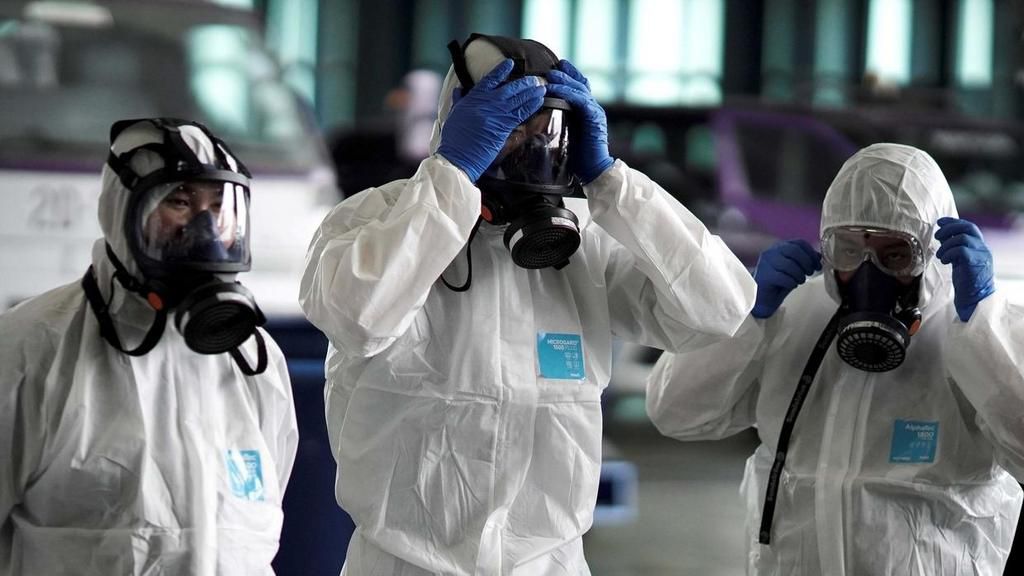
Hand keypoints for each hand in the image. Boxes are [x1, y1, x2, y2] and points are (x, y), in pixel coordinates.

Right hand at [436, 59, 545, 182]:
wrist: (459, 155)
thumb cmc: (454, 137)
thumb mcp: (454, 113)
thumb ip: (459, 99)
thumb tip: (459, 89)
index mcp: (474, 97)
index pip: (491, 79)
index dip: (502, 70)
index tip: (510, 63)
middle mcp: (488, 102)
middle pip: (510, 88)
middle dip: (525, 83)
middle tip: (536, 79)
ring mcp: (497, 114)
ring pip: (519, 99)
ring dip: (532, 93)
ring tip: (542, 88)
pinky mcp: (504, 127)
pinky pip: (521, 114)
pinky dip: (531, 107)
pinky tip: (539, 102)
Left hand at [545, 60, 614, 183]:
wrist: (594, 169)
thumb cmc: (578, 156)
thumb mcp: (566, 134)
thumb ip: (559, 122)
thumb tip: (541, 118)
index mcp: (586, 111)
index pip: (579, 88)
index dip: (569, 76)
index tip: (556, 67)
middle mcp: (592, 108)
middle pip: (580, 84)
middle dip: (566, 73)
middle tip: (552, 67)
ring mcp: (595, 112)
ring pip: (580, 89)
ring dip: (564, 81)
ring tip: (550, 75)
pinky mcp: (594, 118)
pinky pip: (580, 100)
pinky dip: (568, 93)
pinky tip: (556, 90)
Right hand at [752, 240, 821, 318]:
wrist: (764, 298)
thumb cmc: (779, 283)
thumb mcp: (795, 270)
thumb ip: (805, 261)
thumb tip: (819, 256)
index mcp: (779, 248)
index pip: (799, 243)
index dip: (811, 253)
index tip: (817, 265)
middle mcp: (771, 252)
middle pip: (794, 250)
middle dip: (806, 262)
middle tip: (810, 273)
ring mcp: (765, 263)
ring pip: (789, 264)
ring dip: (799, 275)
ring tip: (800, 281)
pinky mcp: (764, 276)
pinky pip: (783, 277)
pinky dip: (791, 282)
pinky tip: (791, 285)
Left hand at [935, 217, 994, 321]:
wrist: (975, 300)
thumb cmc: (966, 281)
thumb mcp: (960, 260)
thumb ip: (955, 248)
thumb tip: (942, 236)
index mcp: (979, 246)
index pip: (969, 227)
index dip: (954, 222)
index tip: (940, 222)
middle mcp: (983, 248)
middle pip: (968, 228)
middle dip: (950, 228)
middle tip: (937, 235)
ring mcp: (981, 256)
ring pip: (963, 238)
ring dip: (946, 245)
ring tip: (941, 256)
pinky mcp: (976, 264)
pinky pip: (961, 251)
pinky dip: (949, 253)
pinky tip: (944, 261)